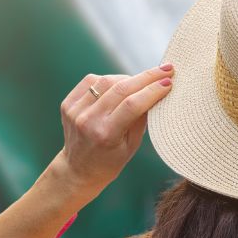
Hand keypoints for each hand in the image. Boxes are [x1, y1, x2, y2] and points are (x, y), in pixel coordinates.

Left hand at [56, 65, 173, 191]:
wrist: (79, 168)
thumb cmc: (111, 160)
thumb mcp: (132, 145)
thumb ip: (141, 119)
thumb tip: (156, 92)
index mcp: (105, 134)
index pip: (131, 104)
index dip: (152, 90)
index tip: (169, 81)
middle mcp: (87, 120)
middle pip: (120, 88)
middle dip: (146, 77)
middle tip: (165, 70)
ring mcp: (75, 110)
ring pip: (106, 80)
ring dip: (128, 78)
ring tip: (142, 81)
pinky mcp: (68, 103)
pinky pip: (91, 81)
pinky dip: (109, 80)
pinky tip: (119, 85)